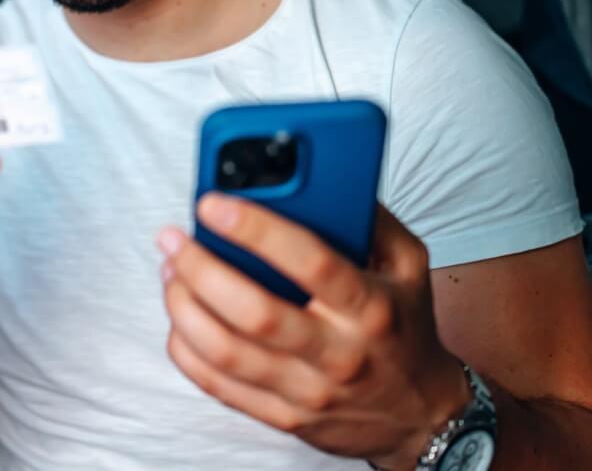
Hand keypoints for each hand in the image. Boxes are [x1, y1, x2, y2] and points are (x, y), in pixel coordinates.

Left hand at [157, 197, 469, 468]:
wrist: (420, 413)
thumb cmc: (404, 326)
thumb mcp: (409, 264)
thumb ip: (370, 217)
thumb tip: (322, 174)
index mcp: (369, 306)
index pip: (310, 262)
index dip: (257, 230)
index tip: (213, 203)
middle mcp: (338, 351)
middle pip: (255, 312)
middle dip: (201, 269)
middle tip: (174, 237)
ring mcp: (309, 390)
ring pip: (227, 352)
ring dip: (184, 306)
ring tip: (170, 270)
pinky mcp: (284, 416)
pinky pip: (220, 387)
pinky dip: (186, 350)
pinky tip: (178, 319)